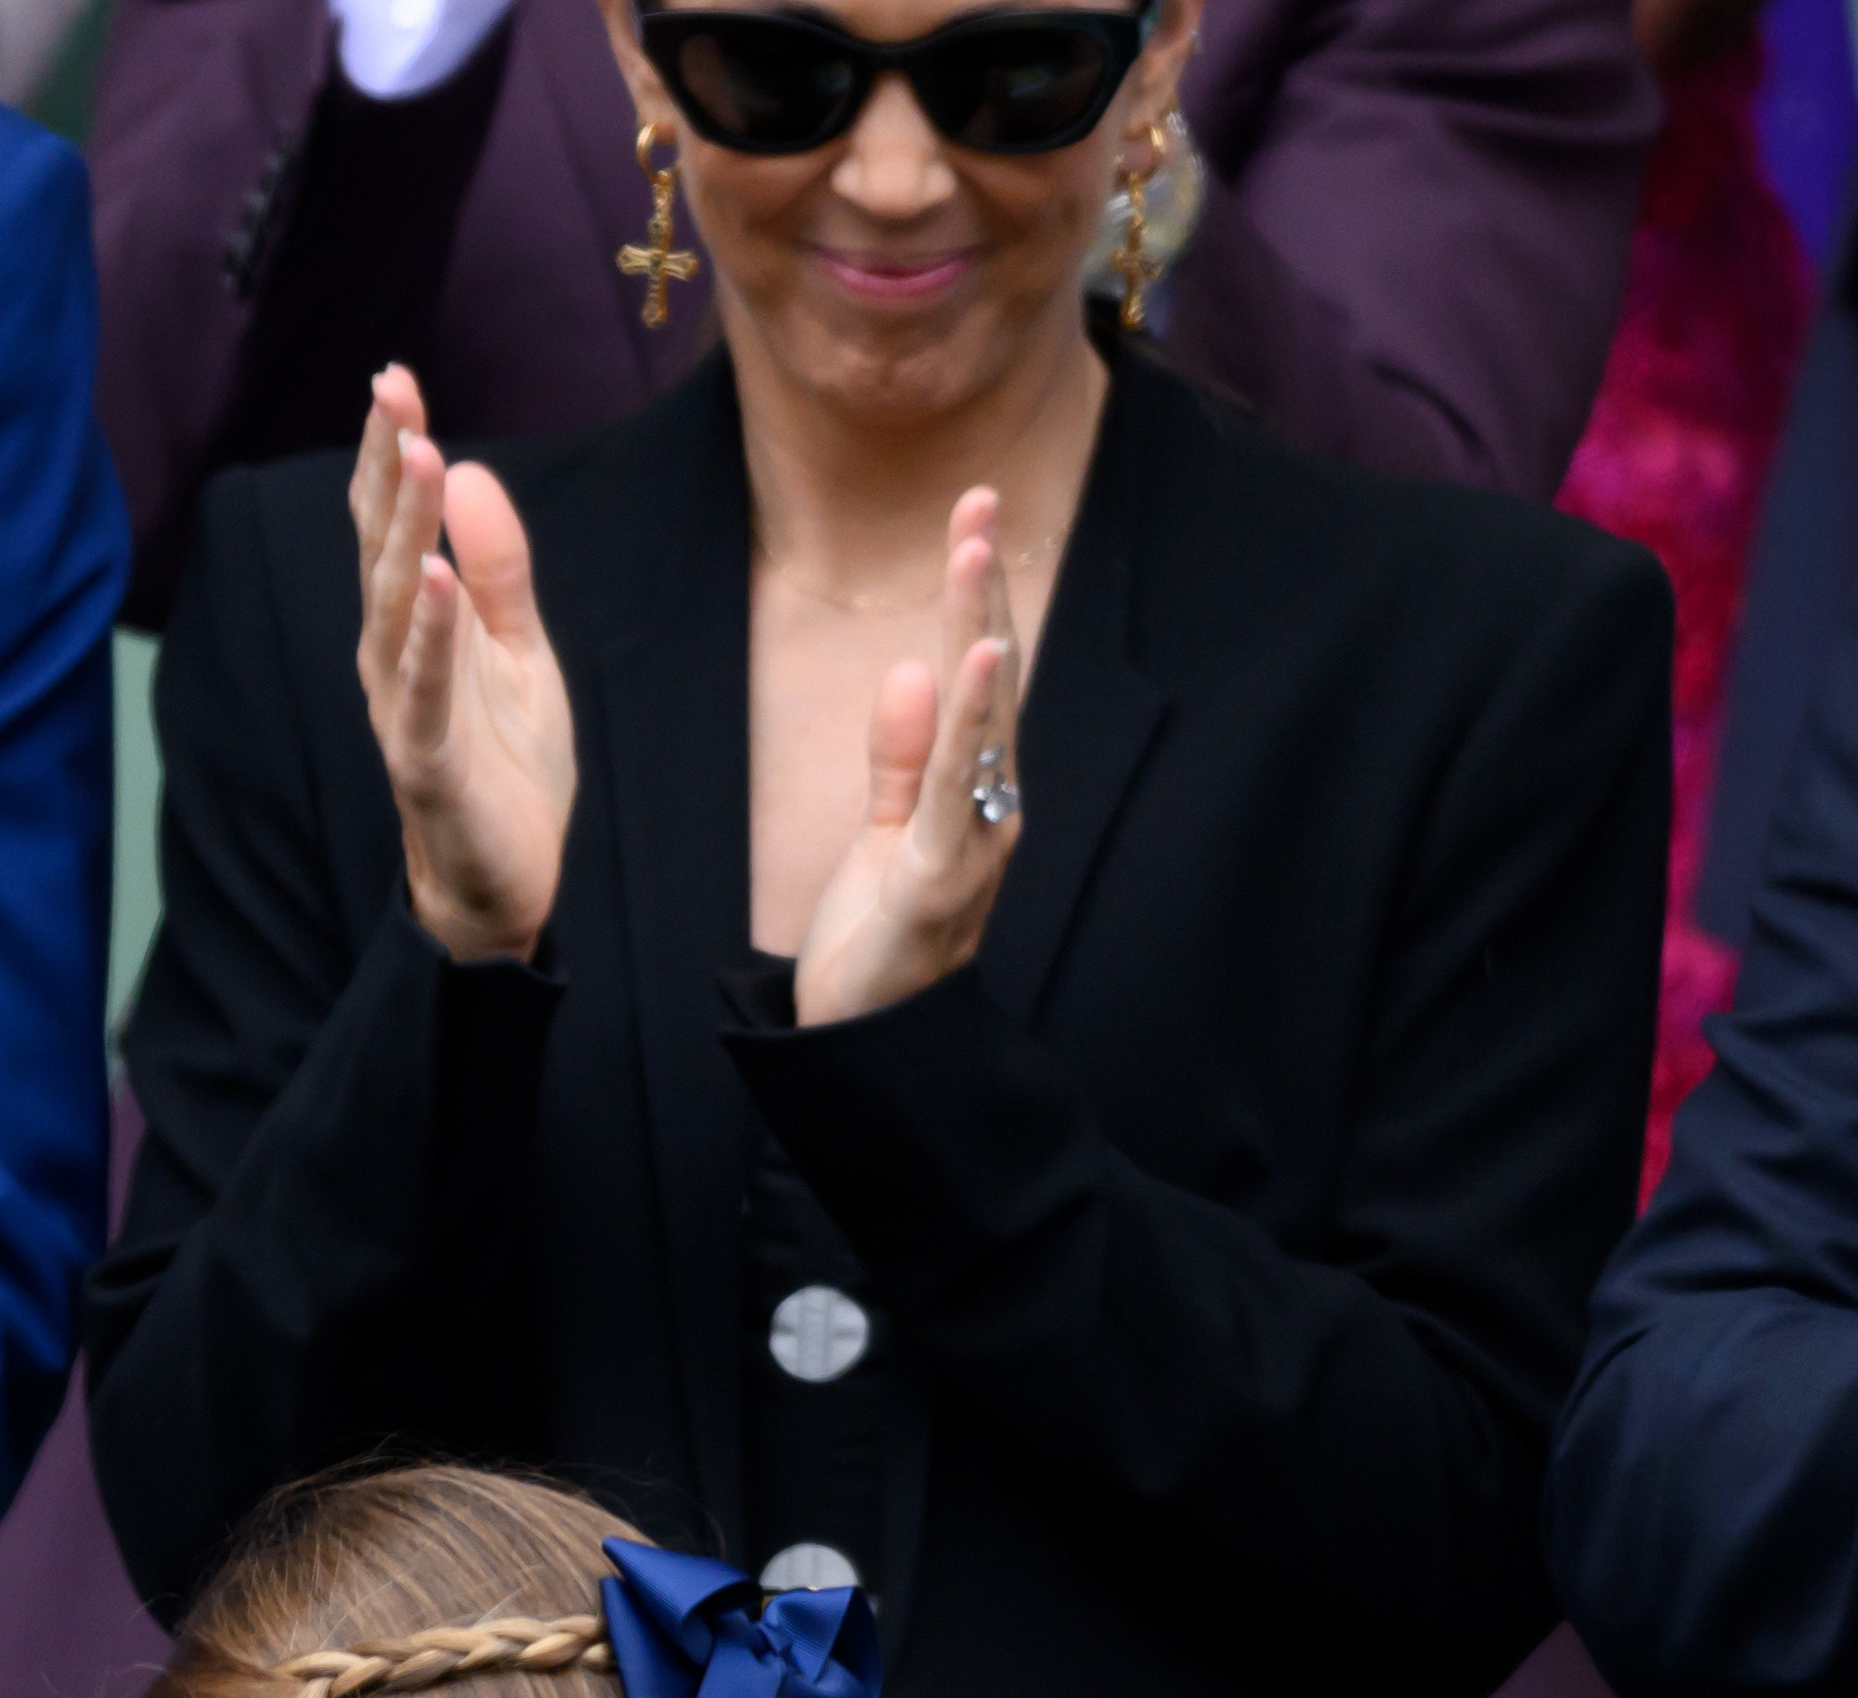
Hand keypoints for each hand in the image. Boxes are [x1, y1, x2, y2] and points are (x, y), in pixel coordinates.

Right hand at [353, 368, 576, 963]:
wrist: (502, 880)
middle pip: (383, 547)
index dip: (393, 454)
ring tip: (418, 459)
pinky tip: (429, 580)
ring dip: (405, 531)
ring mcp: (402, 707)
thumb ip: (498, 569)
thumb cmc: (505, 764)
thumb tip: (471, 471)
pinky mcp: (426, 759)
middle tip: (392, 391)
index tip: (396, 381)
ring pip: (396, 606)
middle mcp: (391, 657)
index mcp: (412, 627)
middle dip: (389, 469)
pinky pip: (422, 688)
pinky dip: (426, 634)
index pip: (393, 526)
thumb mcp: (519, 648)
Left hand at [792, 489, 1022, 1027]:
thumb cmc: (882, 936)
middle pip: (988, 678)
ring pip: (979, 718)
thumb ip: (899, 756)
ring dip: (978, 629)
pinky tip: (966, 662)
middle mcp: (990, 803)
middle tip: (981, 500)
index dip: (975, 595)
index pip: (976, 675)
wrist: (867, 1038)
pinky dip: (963, 722)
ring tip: (977, 550)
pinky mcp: (935, 875)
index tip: (974, 515)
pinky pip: (952, 786)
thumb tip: (912, 668)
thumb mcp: (886, 830)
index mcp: (974, 789)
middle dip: (984, 589)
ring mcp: (971, 838)